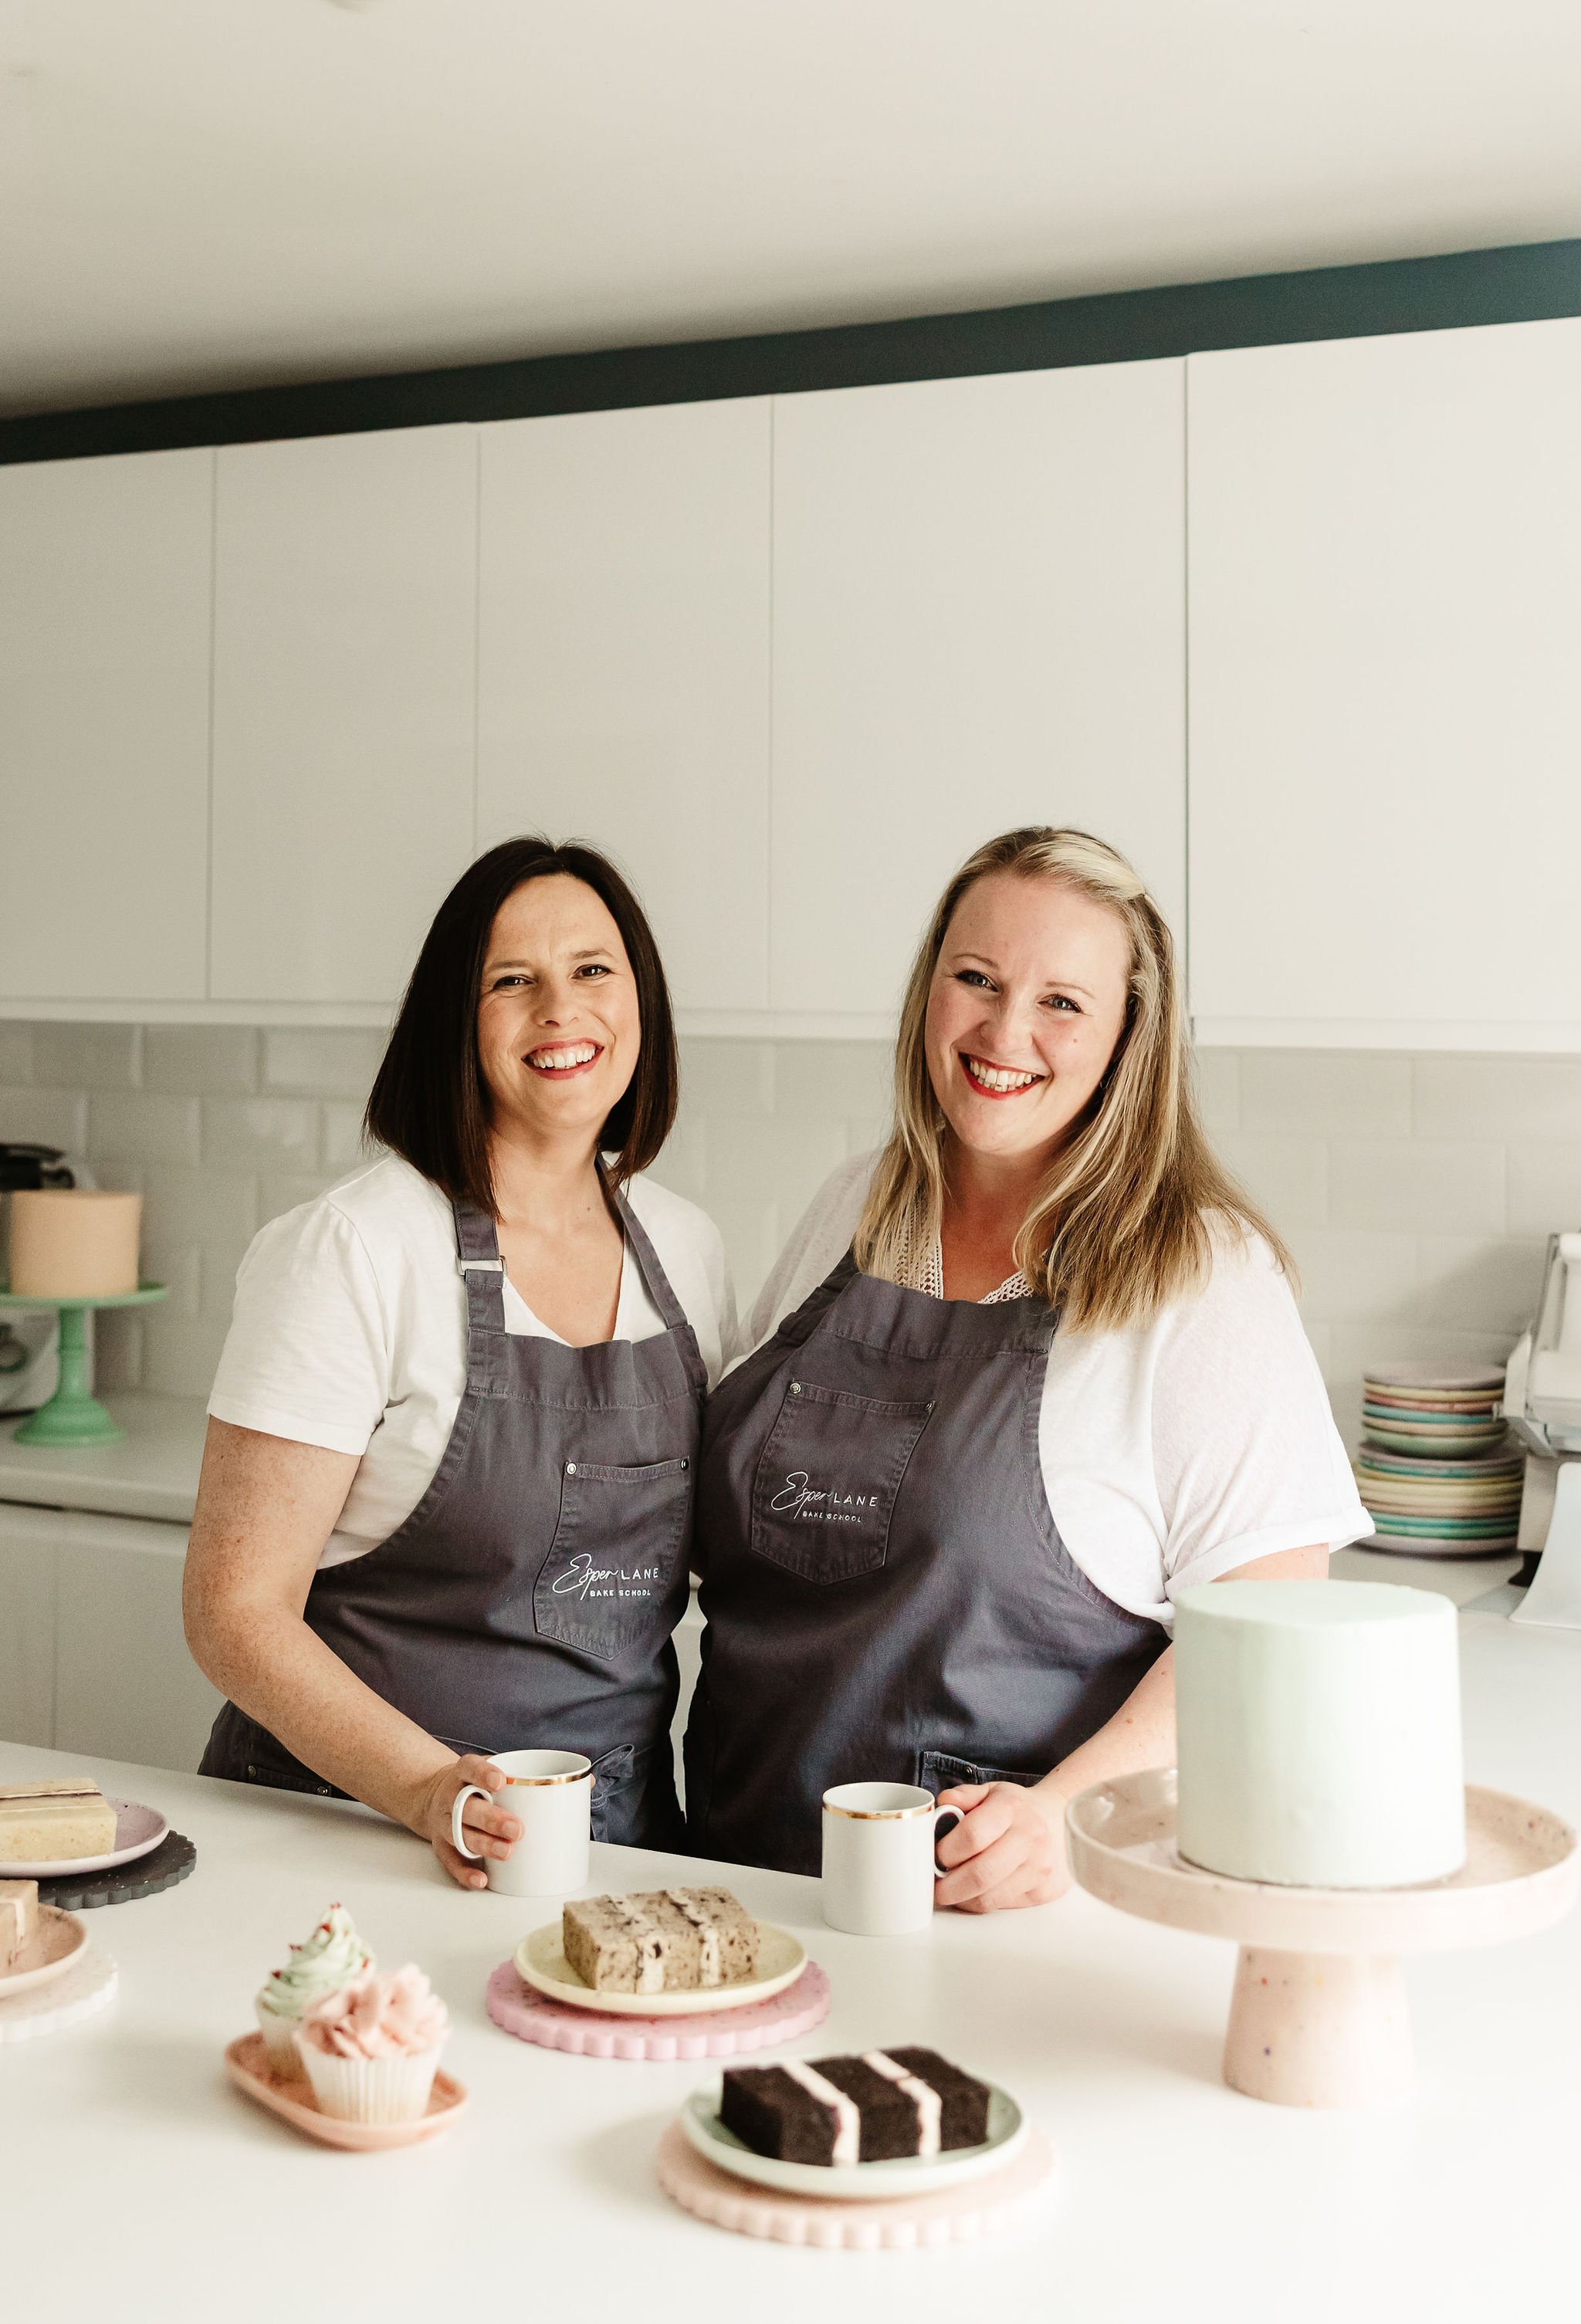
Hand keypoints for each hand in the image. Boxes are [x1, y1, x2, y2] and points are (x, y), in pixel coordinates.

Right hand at [409, 1754, 523, 1891]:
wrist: (436, 1795)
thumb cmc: (476, 1784)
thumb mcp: (492, 1769)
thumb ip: (525, 1776)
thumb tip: (576, 1783)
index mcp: (463, 1773)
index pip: (469, 1768)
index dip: (483, 1774)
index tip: (501, 1781)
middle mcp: (450, 1797)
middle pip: (467, 1808)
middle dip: (491, 1819)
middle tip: (517, 1828)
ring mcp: (444, 1823)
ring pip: (459, 1835)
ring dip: (483, 1845)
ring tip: (507, 1852)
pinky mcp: (442, 1846)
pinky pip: (451, 1862)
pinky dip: (465, 1873)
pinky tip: (482, 1879)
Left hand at [932, 1781, 1070, 1912]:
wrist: (1062, 1821)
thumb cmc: (1019, 1808)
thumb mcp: (992, 1791)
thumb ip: (963, 1795)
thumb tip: (942, 1806)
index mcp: (1011, 1808)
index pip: (972, 1836)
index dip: (945, 1852)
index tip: (934, 1857)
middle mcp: (1029, 1838)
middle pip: (980, 1874)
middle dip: (948, 1887)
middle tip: (935, 1887)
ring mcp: (1039, 1868)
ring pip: (989, 1898)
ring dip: (962, 1899)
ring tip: (952, 1890)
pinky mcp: (1043, 1892)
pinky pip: (1003, 1906)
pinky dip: (982, 1903)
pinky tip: (976, 1892)